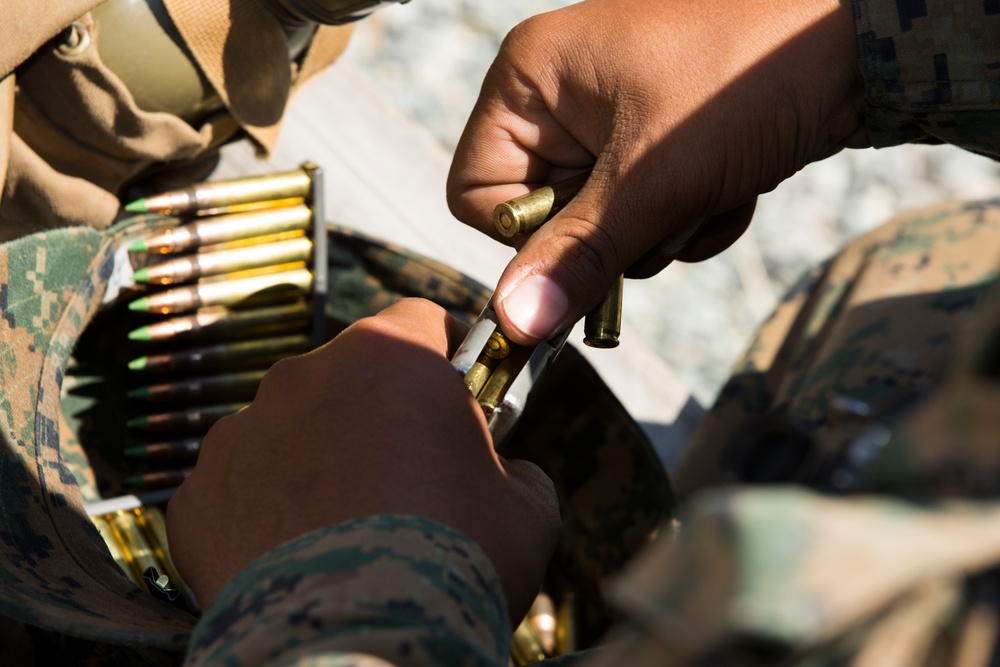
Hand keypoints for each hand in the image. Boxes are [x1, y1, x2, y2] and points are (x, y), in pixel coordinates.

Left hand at [167, 298, 560, 620]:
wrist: (357, 646)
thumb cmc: (453, 562)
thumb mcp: (528, 510)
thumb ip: (517, 469)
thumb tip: (507, 476)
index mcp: (389, 357)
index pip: (420, 321)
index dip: (446, 354)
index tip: (459, 390)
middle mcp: (305, 378)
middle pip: (350, 375)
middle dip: (379, 413)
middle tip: (410, 475)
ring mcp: (241, 434)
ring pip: (290, 429)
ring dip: (318, 459)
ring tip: (350, 527)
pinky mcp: (198, 496)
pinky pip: (241, 488)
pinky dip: (265, 512)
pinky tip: (299, 556)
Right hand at [447, 0, 866, 344]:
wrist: (856, 43)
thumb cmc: (745, 78)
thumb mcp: (654, 178)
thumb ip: (579, 255)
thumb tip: (512, 323)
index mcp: (530, 80)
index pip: (477, 195)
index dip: (531, 233)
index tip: (596, 233)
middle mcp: (559, 97)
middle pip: (545, 219)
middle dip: (618, 231)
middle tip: (672, 203)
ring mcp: (609, 120)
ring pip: (602, 228)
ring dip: (663, 227)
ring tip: (712, 184)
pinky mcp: (655, 143)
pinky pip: (645, 216)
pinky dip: (690, 216)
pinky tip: (732, 183)